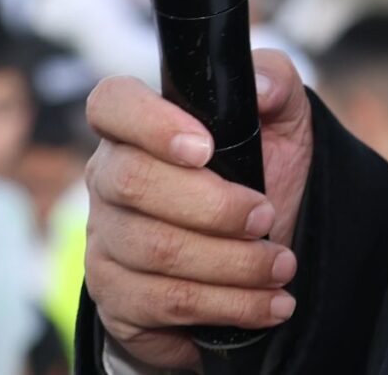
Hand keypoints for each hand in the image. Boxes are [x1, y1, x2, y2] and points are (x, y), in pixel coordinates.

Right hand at [81, 50, 313, 368]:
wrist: (258, 250)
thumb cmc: (261, 171)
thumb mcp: (280, 121)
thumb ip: (275, 82)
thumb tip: (262, 88)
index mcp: (136, 128)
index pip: (111, 103)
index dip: (150, 123)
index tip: (205, 147)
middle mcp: (107, 180)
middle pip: (135, 184)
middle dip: (214, 206)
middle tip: (267, 216)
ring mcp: (105, 241)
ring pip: (157, 251)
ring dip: (233, 263)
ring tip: (282, 267)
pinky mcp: (117, 297)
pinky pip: (165, 303)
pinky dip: (229, 304)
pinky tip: (269, 304)